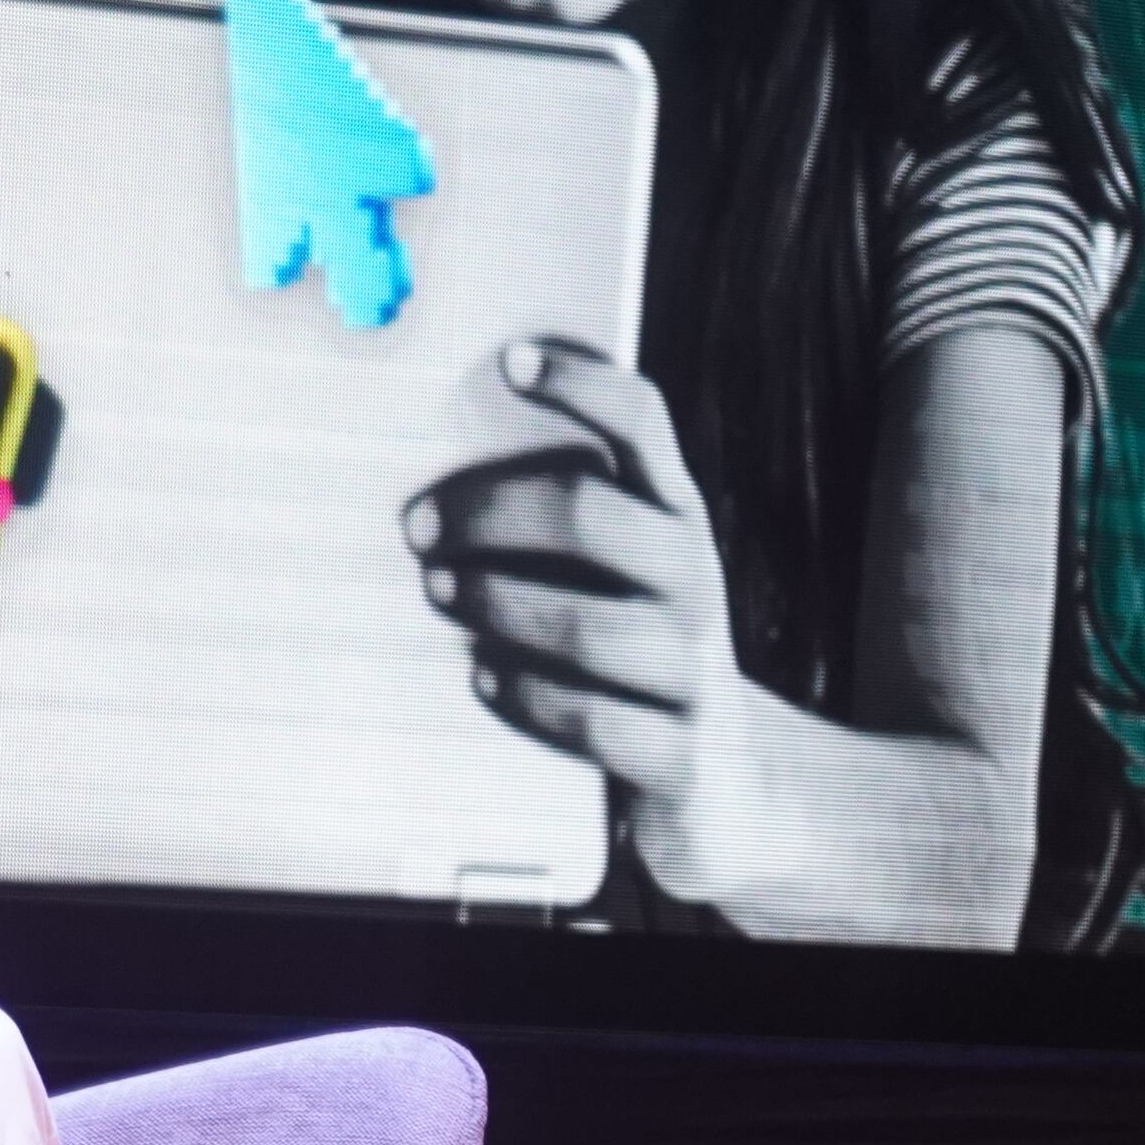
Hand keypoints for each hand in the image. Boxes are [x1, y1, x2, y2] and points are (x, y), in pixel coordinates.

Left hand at [410, 342, 744, 838]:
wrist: (727, 783)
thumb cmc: (632, 653)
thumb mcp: (612, 578)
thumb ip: (549, 521)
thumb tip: (427, 471)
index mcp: (672, 522)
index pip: (644, 430)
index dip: (587, 387)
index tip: (513, 361)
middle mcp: (691, 585)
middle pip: (599, 518)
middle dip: (496, 513)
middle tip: (417, 527)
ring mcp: (690, 673)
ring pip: (591, 625)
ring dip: (498, 602)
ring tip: (438, 592)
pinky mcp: (674, 756)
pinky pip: (596, 721)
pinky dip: (529, 696)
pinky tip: (484, 676)